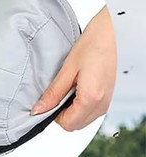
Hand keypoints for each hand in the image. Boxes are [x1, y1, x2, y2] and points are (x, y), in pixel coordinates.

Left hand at [31, 7, 116, 130]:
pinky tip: (80, 87)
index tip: (49, 101)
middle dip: (62, 114)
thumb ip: (53, 93)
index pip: (66, 124)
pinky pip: (91, 111)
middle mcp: (102, 103)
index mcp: (91, 98)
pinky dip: (81, 105)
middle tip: (60, 93)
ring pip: (83, 120)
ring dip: (72, 110)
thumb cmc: (96, 43)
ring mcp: (108, 101)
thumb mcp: (68, 68)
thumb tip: (39, 109)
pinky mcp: (109, 97)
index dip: (53, 115)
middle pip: (75, 125)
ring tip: (71, 87)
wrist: (116, 31)